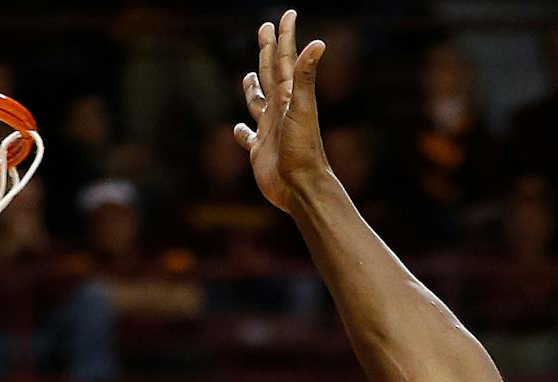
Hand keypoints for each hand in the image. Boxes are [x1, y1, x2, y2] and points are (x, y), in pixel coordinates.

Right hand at [234, 9, 329, 212]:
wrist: (301, 187)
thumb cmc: (303, 149)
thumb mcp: (303, 109)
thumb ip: (306, 76)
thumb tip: (318, 43)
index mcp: (289, 97)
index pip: (286, 59)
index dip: (285, 36)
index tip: (287, 14)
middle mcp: (280, 109)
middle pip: (271, 72)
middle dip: (268, 50)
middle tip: (265, 28)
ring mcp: (269, 129)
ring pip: (258, 102)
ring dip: (253, 88)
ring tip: (249, 76)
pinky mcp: (260, 150)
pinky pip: (247, 136)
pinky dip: (242, 131)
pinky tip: (239, 130)